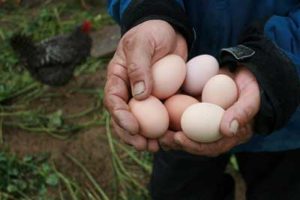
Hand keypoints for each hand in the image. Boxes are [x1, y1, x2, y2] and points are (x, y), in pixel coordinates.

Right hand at [104, 20, 186, 151]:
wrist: (170, 31)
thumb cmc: (152, 32)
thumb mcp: (142, 44)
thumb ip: (139, 67)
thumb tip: (140, 96)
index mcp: (118, 77)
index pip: (113, 100)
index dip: (121, 116)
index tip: (134, 128)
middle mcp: (128, 90)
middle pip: (123, 117)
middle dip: (131, 134)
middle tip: (144, 145)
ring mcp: (143, 96)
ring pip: (140, 122)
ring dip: (145, 137)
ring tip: (156, 147)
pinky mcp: (159, 100)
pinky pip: (158, 117)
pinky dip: (162, 129)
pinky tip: (170, 137)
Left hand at [159, 67, 259, 155]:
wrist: (242, 72)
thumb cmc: (250, 85)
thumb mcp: (250, 96)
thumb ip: (242, 112)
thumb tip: (226, 129)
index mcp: (231, 135)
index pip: (211, 147)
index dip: (194, 145)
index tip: (179, 138)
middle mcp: (216, 133)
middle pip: (195, 144)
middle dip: (176, 143)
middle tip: (161, 138)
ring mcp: (205, 124)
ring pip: (186, 134)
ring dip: (169, 135)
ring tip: (155, 132)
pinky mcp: (196, 114)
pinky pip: (181, 120)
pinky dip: (169, 121)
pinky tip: (156, 118)